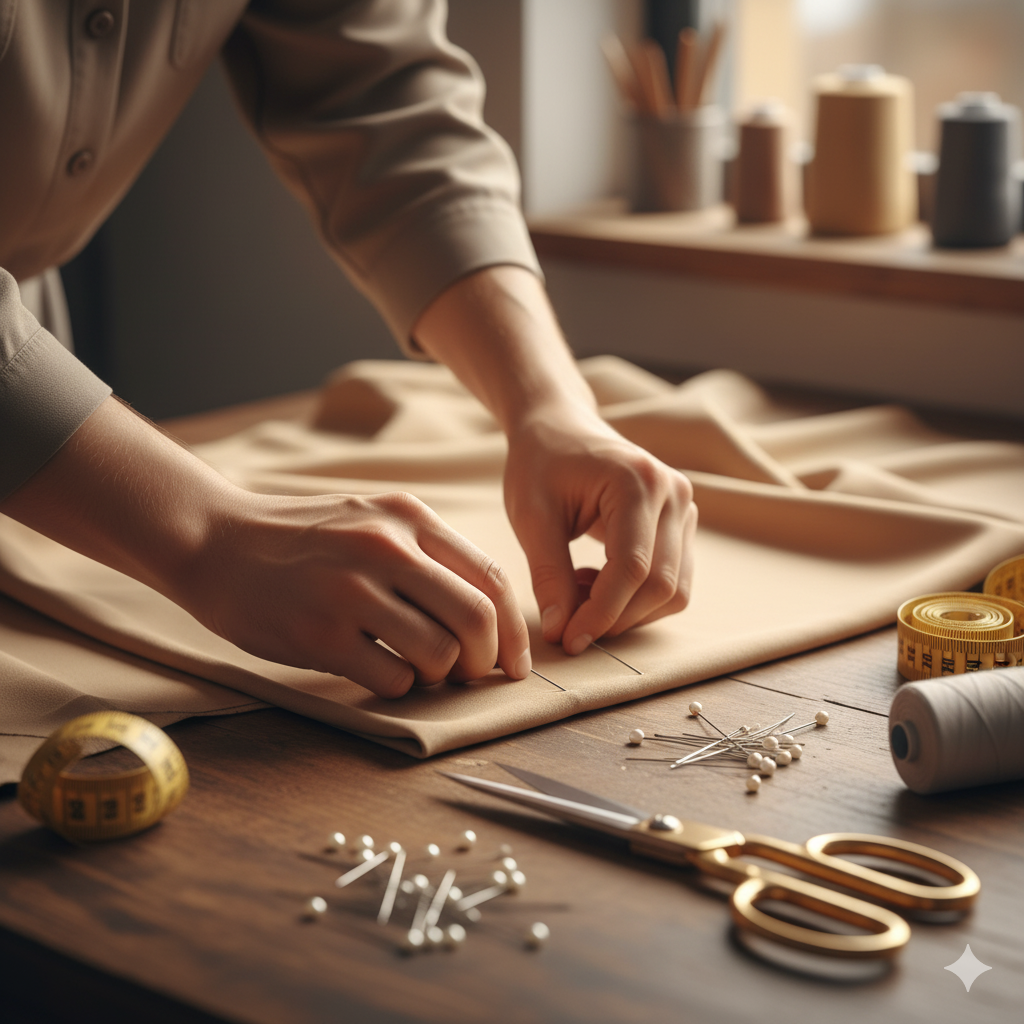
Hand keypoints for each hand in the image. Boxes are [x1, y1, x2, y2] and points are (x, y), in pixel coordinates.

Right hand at [177, 489, 531, 697]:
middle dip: (486, 660)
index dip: (515, 630)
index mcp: (408, 517)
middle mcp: (386, 548)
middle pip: (476, 619)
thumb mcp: (373, 520)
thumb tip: (489, 616)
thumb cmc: (306, 539)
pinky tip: (379, 671)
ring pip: (438, 653)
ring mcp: (351, 591)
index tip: (516, 662)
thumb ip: (428, 555)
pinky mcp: (319, 633)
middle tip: (472, 674)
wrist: (217, 541)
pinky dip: (399, 686)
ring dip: (439, 676)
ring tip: (418, 669)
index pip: (491, 578)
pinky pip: (392, 678)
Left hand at [504, 404, 696, 654]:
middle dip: (615, 618)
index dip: (602, 613)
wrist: (558, 428)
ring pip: (674, 590)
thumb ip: (548, 575)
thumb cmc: (540, 464)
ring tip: (576, 592)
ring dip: (627, 611)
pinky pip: (673, 581)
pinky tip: (594, 582)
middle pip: (661, 585)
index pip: (633, 568)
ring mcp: (684, 508)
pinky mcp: (681, 524)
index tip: (568, 640)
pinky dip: (635, 598)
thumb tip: (562, 633)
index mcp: (638, 482)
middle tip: (568, 626)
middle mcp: (673, 494)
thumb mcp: (532, 517)